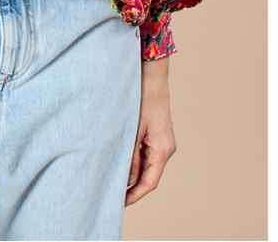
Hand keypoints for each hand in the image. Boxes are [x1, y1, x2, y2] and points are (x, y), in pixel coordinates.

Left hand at [125, 56, 176, 205]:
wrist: (152, 73)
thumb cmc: (142, 97)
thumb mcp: (132, 129)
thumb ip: (129, 155)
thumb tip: (124, 178)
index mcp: (163, 149)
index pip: (150, 182)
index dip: (135, 195)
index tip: (120, 203)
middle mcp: (166, 147)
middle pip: (149, 175)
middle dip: (132, 185)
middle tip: (111, 193)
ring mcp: (163, 140)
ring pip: (147, 164)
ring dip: (132, 171)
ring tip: (112, 177)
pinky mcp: (157, 133)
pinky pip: (146, 152)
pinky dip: (134, 159)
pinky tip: (119, 158)